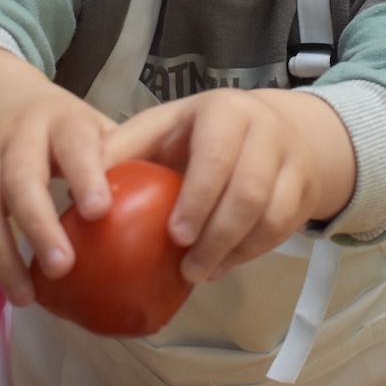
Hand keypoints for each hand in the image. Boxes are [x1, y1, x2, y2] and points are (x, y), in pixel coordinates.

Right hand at [0, 46, 115, 302]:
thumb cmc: (59, 127)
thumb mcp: (90, 128)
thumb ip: (120, 162)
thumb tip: (173, 217)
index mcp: (62, 120)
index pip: (73, 142)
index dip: (84, 174)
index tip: (99, 211)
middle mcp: (19, 136)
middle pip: (22, 177)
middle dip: (39, 224)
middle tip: (63, 266)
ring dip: (2, 252)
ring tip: (27, 294)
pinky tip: (14, 287)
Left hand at [102, 88, 354, 283]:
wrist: (277, 127)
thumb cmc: (203, 133)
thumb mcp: (164, 127)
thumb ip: (126, 148)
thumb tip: (81, 179)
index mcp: (223, 112)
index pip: (216, 156)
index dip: (197, 198)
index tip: (175, 235)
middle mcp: (264, 131)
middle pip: (248, 192)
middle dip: (216, 235)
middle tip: (186, 267)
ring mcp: (291, 160)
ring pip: (271, 214)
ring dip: (234, 250)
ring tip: (201, 273)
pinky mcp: (304, 190)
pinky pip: (284, 228)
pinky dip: (253, 252)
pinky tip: (224, 265)